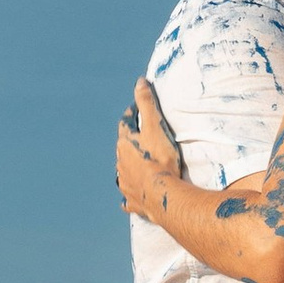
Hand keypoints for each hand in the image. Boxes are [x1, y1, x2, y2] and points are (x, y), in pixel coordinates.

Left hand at [116, 77, 186, 215]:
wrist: (163, 195)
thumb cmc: (160, 159)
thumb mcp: (155, 126)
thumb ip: (146, 103)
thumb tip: (139, 81)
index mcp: (124, 144)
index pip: (125, 124)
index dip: (130, 115)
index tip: (132, 110)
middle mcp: (120, 164)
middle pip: (122, 148)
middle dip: (129, 142)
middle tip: (138, 137)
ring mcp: (125, 183)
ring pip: (122, 172)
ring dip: (127, 167)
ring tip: (135, 166)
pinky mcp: (133, 201)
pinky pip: (127, 198)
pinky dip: (128, 195)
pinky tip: (126, 200)